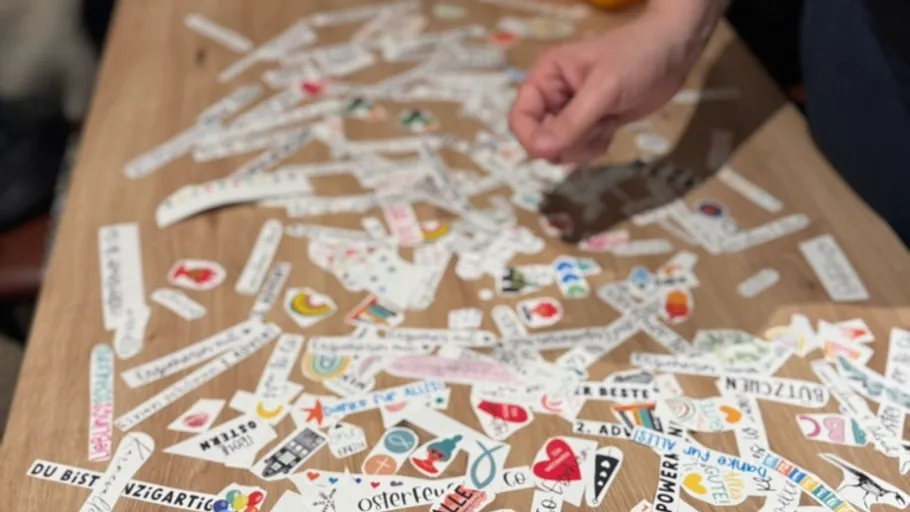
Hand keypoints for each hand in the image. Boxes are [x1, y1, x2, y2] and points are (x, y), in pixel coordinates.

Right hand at [509, 0, 727, 164]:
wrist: (674, 52)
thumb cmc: (637, 59)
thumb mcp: (604, 90)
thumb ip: (573, 122)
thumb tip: (541, 151)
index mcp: (546, 77)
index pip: (520, 117)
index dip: (531, 139)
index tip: (554, 150)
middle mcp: (554, 95)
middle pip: (539, 138)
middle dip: (565, 144)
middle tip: (594, 132)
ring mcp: (572, 111)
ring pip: (560, 148)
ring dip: (581, 148)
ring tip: (605, 127)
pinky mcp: (591, 123)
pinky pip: (579, 149)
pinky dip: (593, 148)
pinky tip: (611, 130)